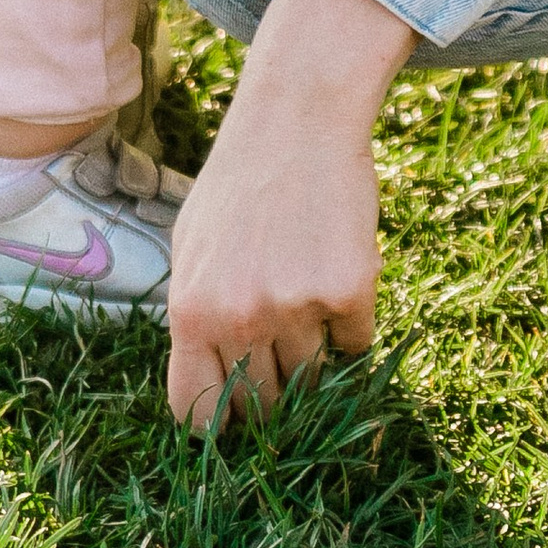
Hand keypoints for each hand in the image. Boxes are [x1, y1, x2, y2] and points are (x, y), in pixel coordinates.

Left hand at [166, 0, 412, 429]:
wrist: (296, 120)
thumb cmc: (239, 186)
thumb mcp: (192, 251)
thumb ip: (196, 322)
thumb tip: (209, 397)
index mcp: (190, 313)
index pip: (197, 414)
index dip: (221, 427)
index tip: (239, 423)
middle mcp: (239, 317)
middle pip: (264, 407)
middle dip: (277, 392)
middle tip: (284, 350)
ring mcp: (295, 306)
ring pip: (315, 378)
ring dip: (317, 351)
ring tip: (307, 292)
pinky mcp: (348, 290)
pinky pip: (357, 344)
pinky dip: (353, 325)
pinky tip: (338, 275)